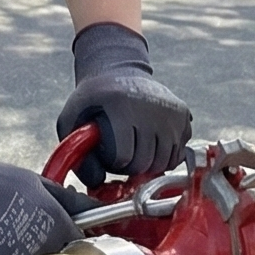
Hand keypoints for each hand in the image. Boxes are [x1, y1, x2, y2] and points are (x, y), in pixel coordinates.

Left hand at [55, 22, 191, 184]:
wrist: (118, 71)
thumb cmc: (92, 100)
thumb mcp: (71, 119)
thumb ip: (74, 152)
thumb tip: (95, 182)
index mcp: (123, 107)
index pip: (123, 158)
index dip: (112, 162)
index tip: (107, 151)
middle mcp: (152, 108)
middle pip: (146, 164)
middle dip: (130, 166)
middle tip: (121, 151)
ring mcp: (171, 112)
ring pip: (164, 163)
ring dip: (148, 164)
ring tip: (135, 148)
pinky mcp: (184, 114)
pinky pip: (178, 154)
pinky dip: (164, 157)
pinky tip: (151, 144)